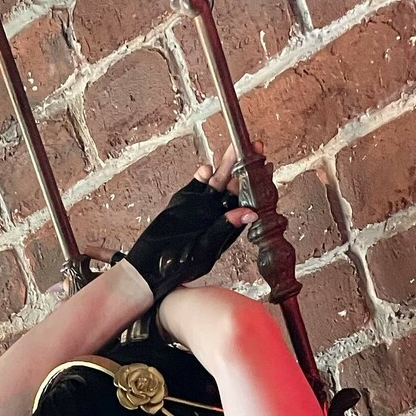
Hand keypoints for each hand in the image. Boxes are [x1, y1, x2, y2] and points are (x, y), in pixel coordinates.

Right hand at [121, 150, 258, 307]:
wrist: (149, 267)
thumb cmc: (179, 266)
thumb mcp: (205, 249)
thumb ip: (224, 229)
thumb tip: (250, 213)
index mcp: (227, 228)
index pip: (248, 203)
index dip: (257, 186)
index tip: (266, 169)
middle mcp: (217, 214)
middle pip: (236, 187)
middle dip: (245, 168)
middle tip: (256, 148)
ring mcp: (201, 205)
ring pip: (218, 180)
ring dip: (227, 164)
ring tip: (235, 148)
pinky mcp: (185, 199)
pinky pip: (198, 183)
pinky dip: (203, 174)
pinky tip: (207, 170)